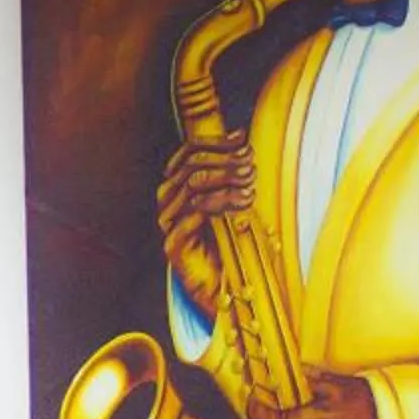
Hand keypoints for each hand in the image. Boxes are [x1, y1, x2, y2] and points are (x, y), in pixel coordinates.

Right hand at [155, 132, 252, 314]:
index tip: (243, 141)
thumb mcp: (233, 196)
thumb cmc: (228, 239)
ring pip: (191, 185)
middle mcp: (168, 201)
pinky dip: (220, 203)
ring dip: (225, 181)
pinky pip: (193, 214)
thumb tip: (239, 134)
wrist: (222, 284)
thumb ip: (232, 169)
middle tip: (250, 167)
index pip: (189, 152)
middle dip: (225, 162)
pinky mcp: (173, 244)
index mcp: (178, 185)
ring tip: (250, 187)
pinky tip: (242, 204)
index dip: (216, 142)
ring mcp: (168, 222)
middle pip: (190, 166)